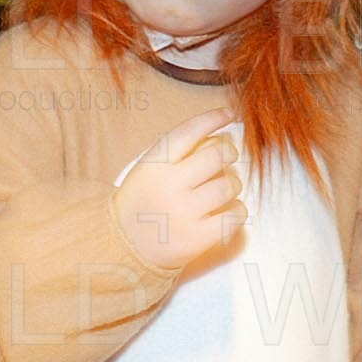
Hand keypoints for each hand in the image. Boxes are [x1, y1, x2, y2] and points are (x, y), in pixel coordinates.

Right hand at [112, 107, 243, 270]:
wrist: (124, 247)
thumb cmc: (143, 202)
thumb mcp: (148, 170)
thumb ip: (177, 152)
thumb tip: (221, 136)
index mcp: (154, 165)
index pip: (189, 131)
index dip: (212, 119)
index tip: (228, 114)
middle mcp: (169, 187)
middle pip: (217, 156)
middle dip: (229, 152)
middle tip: (227, 156)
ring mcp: (183, 214)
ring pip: (229, 185)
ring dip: (233, 183)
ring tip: (224, 188)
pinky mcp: (197, 239)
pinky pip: (234, 215)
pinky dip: (237, 209)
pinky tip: (228, 210)